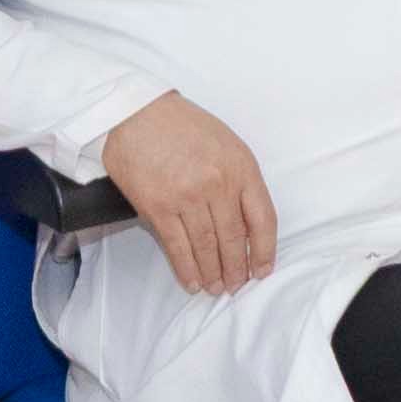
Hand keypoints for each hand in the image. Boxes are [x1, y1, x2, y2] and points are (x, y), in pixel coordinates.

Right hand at [93, 92, 280, 295]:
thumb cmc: (182, 126)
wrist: (136, 113)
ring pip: (207, 247)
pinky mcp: (158, 207)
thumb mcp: (226, 143)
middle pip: (234, 238)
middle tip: (236, 284)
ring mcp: (187, 197)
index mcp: (240, 167)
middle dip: (236, 268)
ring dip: (212, 273)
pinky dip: (186, 268)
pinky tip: (191, 281)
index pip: (263, 218)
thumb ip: (240, 179)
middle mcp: (217, 184)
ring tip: (215, 287)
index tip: (262, 269)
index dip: (264, 250)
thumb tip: (247, 223)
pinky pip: (177, 246)